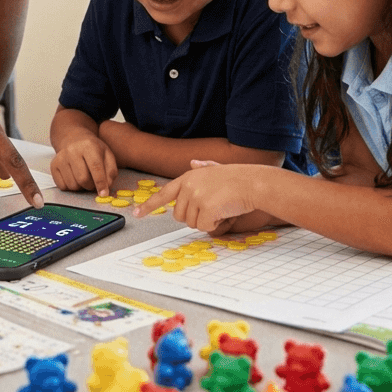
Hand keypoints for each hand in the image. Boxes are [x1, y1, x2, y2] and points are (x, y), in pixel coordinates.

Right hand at [50, 133, 117, 196]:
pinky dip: (70, 187)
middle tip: (93, 182)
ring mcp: (61, 158)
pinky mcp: (53, 166)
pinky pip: (62, 186)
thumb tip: (107, 187)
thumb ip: (111, 171)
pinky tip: (74, 177)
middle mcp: (72, 150)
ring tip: (84, 178)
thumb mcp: (107, 154)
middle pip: (83, 179)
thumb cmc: (92, 149)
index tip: (104, 194)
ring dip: (81, 187)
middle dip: (91, 186)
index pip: (95, 167)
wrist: (73, 139)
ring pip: (72, 185)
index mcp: (89, 146)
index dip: (100, 183)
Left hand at [133, 161, 261, 232]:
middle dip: (194, 216)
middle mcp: (188, 187)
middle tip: (212, 207)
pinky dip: (215, 225)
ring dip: (206, 221)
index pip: (164, 193)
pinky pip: (204, 227)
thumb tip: (193, 163)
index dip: (149, 205)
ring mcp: (196, 197)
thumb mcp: (217, 169)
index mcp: (188, 178)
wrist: (253, 183)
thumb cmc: (238, 178)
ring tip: (220, 207)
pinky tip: (224, 213)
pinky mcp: (206, 209)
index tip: (137, 213)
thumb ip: (203, 168)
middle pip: (179, 215)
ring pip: (192, 223)